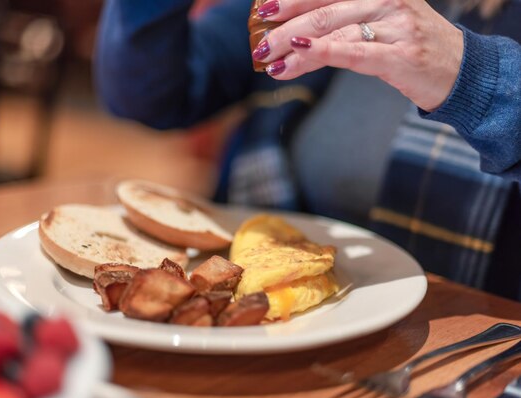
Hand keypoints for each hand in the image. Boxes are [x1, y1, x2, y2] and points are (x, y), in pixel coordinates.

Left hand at [252, 0, 463, 110]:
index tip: (264, 11)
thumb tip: (295, 34)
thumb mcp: (379, 22)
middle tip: (259, 45)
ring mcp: (396, 24)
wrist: (460, 69)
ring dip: (294, 48)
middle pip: (323, 9)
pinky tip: (298, 57)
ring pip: (333, 31)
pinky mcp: (401, 55)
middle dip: (284, 27)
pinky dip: (323, 53)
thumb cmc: (409, 45)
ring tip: (270, 63)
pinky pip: (354, 52)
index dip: (292, 0)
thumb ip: (342, 21)